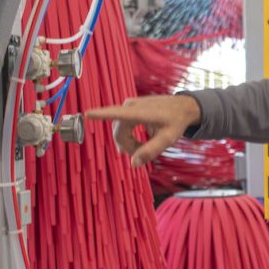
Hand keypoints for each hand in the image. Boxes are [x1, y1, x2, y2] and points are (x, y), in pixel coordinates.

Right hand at [85, 94, 201, 166]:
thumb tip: (133, 164)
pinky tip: (139, 142)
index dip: (100, 115)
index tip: (86, 114)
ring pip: (119, 129)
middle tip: (140, 157)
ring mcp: (129, 105)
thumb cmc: (176, 122)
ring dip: (128, 142)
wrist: (183, 107)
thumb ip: (151, 151)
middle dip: (127, 146)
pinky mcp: (129, 106)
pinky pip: (123, 124)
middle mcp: (131, 106)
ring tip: (142, 149)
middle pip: (118, 132)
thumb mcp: (167, 139)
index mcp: (140, 112)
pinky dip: (129, 135)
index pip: (116, 114)